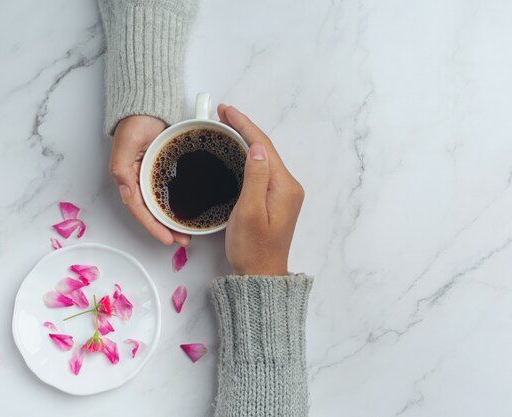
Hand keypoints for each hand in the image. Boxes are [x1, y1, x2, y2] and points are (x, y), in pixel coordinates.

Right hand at [109, 115, 189, 246]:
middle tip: (184, 240)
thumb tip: (127, 191)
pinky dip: (181, 203)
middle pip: (154, 213)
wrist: (150, 106)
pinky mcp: (168, 169)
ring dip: (174, 220)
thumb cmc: (134, 123)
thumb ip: (122, 169)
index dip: (154, 227)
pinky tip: (192, 211)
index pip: (141, 210)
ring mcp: (155, 176)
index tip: (168, 239)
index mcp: (130, 179)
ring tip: (189, 232)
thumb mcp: (125, 146)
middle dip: (167, 229)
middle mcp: (142, 181)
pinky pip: (175, 191)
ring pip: (165, 205)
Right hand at [219, 105, 303, 275]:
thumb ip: (255, 178)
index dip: (244, 125)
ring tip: (227, 126)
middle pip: (267, 149)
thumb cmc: (252, 249)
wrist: (261, 276)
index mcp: (284, 187)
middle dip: (245, 128)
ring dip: (247, 140)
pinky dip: (250, 156)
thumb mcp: (249, 212)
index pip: (264, 146)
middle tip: (222, 113)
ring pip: (265, 158)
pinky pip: (264, 170)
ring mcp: (285, 194)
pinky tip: (238, 151)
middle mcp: (289, 187)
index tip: (226, 110)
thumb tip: (257, 148)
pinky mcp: (278, 201)